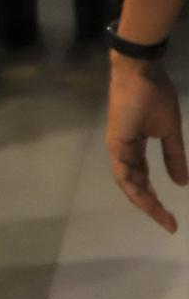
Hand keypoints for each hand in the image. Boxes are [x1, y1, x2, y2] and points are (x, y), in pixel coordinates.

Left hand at [107, 55, 188, 232]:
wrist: (142, 73)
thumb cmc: (154, 95)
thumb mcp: (170, 131)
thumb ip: (174, 157)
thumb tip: (181, 183)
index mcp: (133, 147)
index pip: (142, 179)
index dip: (155, 198)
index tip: (172, 219)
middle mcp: (123, 151)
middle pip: (134, 185)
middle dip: (151, 206)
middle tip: (169, 224)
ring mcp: (117, 147)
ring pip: (128, 183)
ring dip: (144, 201)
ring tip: (162, 217)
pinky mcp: (116, 142)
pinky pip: (123, 171)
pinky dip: (134, 187)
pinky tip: (148, 200)